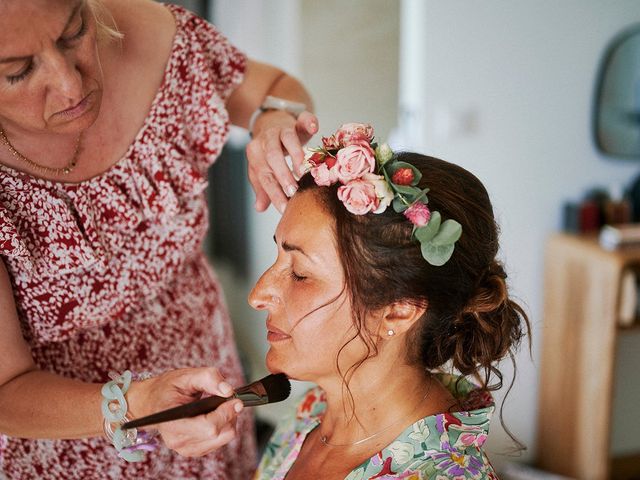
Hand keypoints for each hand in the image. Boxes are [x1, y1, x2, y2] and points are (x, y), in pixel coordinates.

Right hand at [127, 367, 242, 456]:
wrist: (152, 403)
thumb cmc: (167, 389)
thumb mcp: (185, 376)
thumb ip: (208, 378)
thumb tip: (228, 390)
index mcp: (173, 423)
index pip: (209, 427)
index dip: (226, 413)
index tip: (235, 400)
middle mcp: (179, 440)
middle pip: (220, 433)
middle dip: (229, 414)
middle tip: (227, 398)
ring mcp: (186, 448)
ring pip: (224, 438)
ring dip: (228, 420)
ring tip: (219, 405)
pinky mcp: (194, 450)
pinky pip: (220, 441)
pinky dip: (223, 426)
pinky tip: (214, 414)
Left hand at [245, 110, 318, 212]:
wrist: (271, 121)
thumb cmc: (267, 151)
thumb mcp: (263, 168)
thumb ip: (263, 187)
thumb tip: (260, 208)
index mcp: (255, 154)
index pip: (264, 175)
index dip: (274, 193)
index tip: (284, 208)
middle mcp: (266, 139)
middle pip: (272, 157)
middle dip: (283, 175)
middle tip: (294, 191)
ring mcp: (281, 128)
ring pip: (287, 138)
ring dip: (295, 154)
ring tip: (303, 171)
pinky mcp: (297, 120)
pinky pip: (304, 119)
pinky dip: (309, 122)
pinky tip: (315, 128)